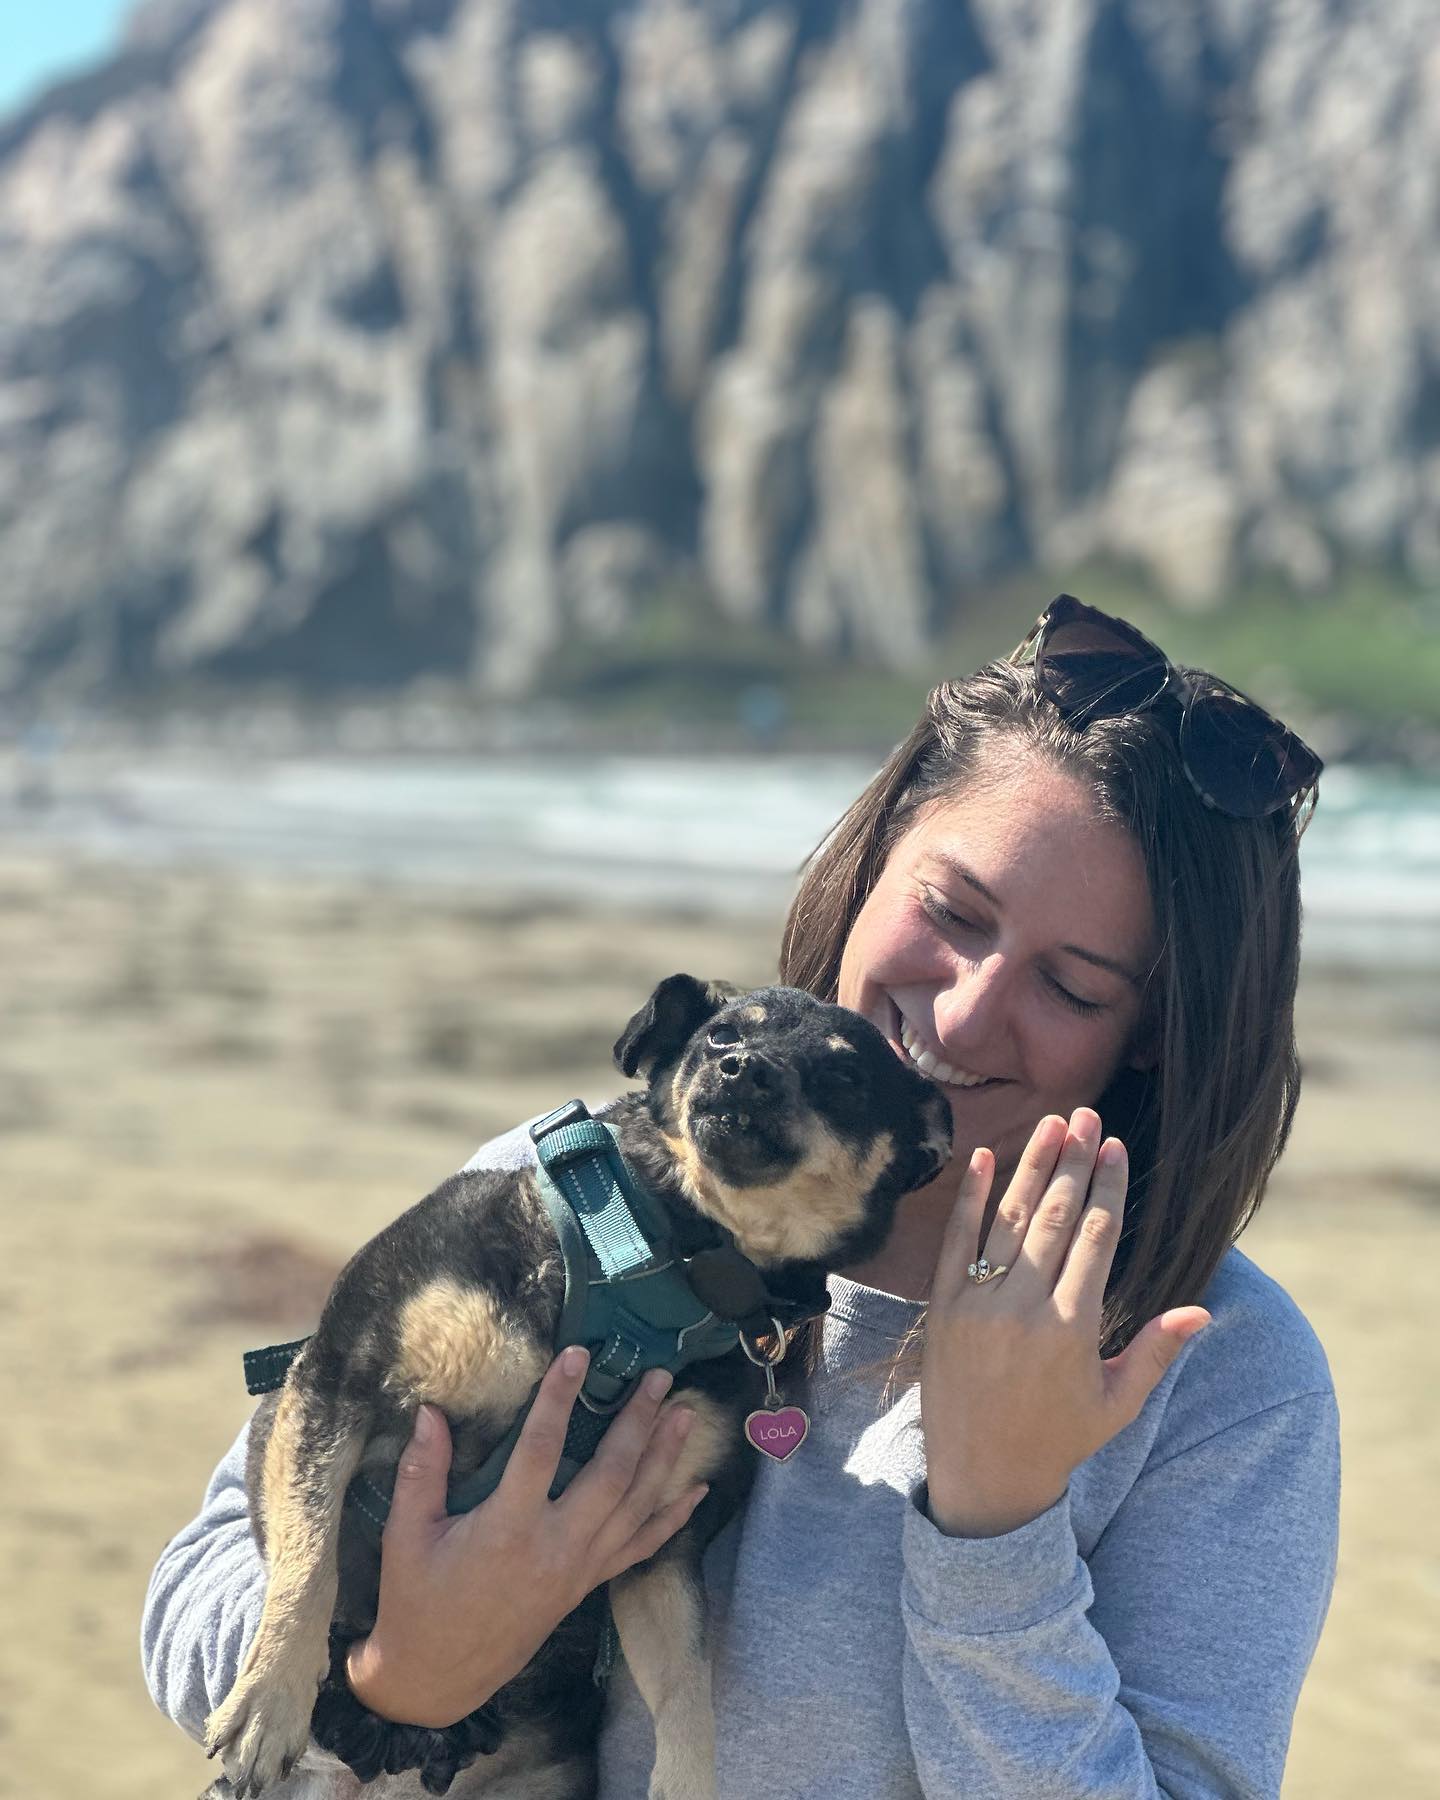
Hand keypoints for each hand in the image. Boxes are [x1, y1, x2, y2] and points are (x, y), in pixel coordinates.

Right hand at [344, 1348, 705, 1725]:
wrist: (436, 1679)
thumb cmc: (416, 1602)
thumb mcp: (406, 1536)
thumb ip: (421, 1471)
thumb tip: (429, 1411)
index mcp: (507, 1529)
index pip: (540, 1450)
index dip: (559, 1398)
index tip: (577, 1355)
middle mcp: (555, 1547)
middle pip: (610, 1475)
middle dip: (638, 1422)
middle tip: (659, 1377)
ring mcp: (579, 1569)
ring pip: (635, 1507)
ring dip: (664, 1458)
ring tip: (685, 1414)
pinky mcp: (587, 1586)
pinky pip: (640, 1549)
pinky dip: (671, 1519)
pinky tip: (697, 1491)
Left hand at [920, 1109, 1209, 1537]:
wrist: (981, 1478)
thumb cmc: (1057, 1440)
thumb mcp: (1116, 1402)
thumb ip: (1156, 1351)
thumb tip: (1203, 1310)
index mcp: (1072, 1327)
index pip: (1096, 1238)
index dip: (1107, 1188)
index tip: (1115, 1147)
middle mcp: (1024, 1308)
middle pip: (1055, 1216)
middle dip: (1073, 1161)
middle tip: (1086, 1116)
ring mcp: (978, 1304)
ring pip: (1010, 1220)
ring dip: (1031, 1166)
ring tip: (1050, 1124)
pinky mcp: (942, 1307)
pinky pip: (955, 1241)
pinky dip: (971, 1197)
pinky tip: (985, 1157)